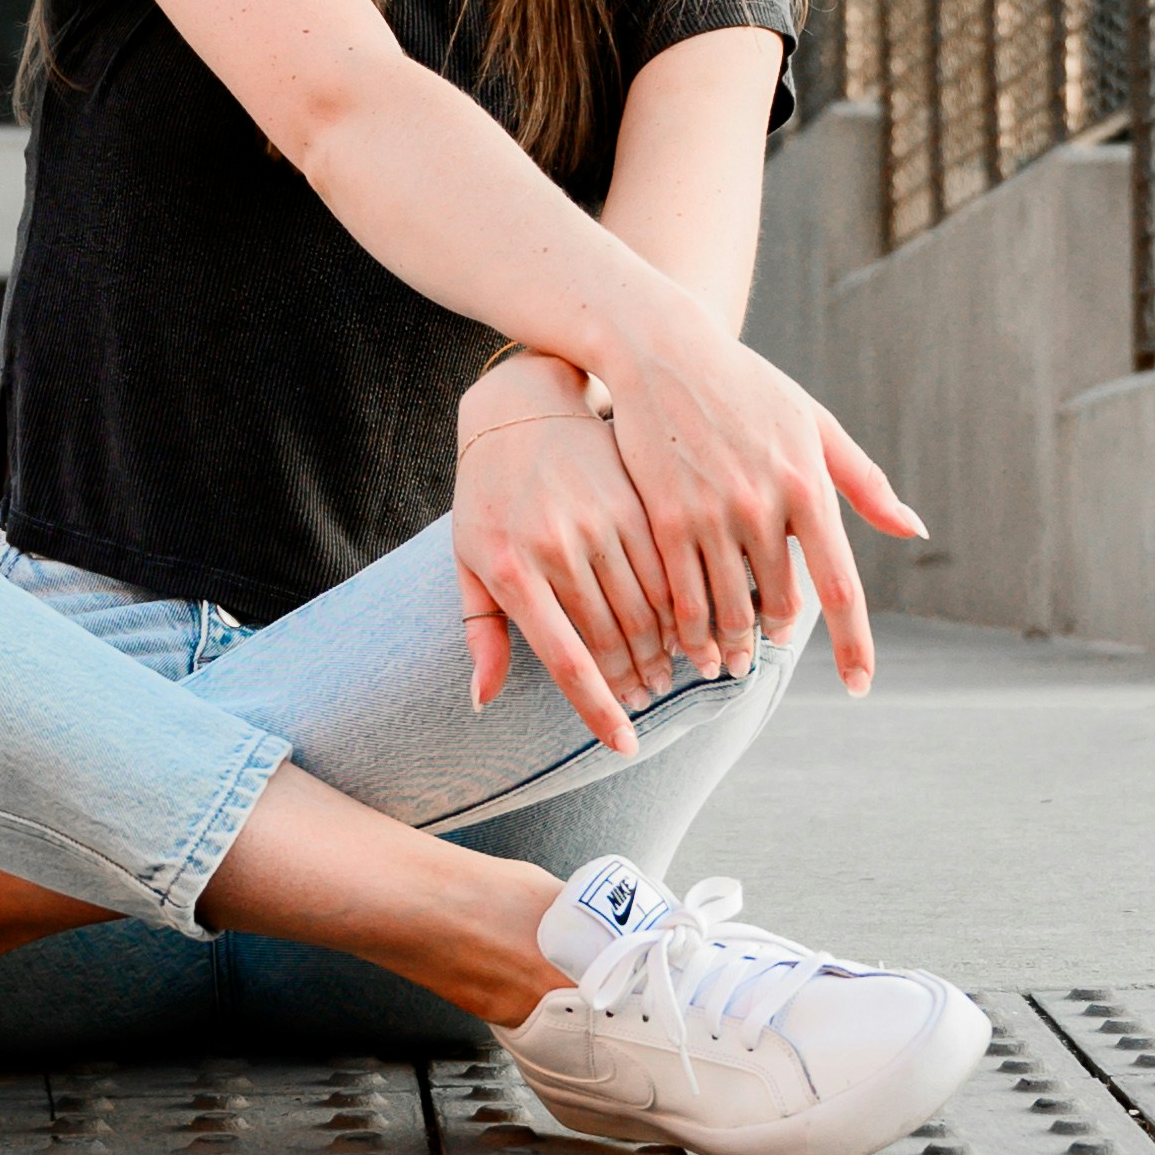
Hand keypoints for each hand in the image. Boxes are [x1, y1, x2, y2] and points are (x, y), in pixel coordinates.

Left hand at [452, 354, 679, 754]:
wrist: (521, 408)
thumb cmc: (487, 498)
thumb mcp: (469, 560)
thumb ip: (481, 632)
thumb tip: (482, 701)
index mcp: (512, 570)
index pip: (567, 661)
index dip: (599, 711)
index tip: (625, 746)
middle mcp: (558, 546)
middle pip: (614, 640)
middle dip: (636, 681)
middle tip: (647, 700)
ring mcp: (600, 519)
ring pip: (649, 608)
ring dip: (665, 650)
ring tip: (671, 671)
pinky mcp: (635, 497)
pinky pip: (669, 566)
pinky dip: (682, 603)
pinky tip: (686, 622)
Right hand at [592, 282, 923, 699]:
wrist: (663, 349)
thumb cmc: (746, 385)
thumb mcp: (813, 423)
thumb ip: (862, 482)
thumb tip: (915, 529)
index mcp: (809, 486)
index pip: (841, 588)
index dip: (853, 644)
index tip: (859, 684)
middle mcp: (765, 504)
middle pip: (778, 606)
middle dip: (772, 640)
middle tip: (765, 652)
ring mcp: (713, 512)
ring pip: (727, 610)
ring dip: (728, 647)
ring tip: (725, 662)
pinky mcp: (666, 516)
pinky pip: (681, 595)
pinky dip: (688, 629)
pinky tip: (687, 641)